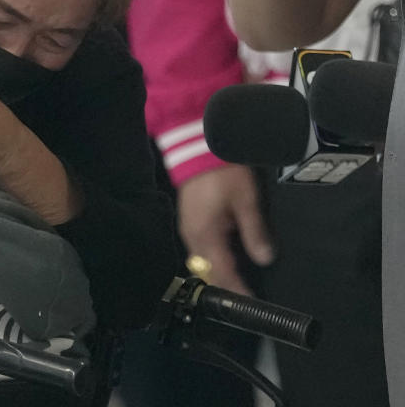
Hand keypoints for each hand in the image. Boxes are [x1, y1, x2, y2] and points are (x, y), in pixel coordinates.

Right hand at [177, 165, 273, 294]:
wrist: (196, 149)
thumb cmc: (223, 173)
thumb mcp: (246, 201)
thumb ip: (254, 232)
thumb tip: (264, 259)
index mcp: (206, 235)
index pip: (223, 271)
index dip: (237, 288)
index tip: (252, 302)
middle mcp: (193, 236)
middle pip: (209, 270)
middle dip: (226, 285)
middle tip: (245, 298)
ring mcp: (188, 228)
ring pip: (203, 261)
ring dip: (219, 273)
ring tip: (237, 283)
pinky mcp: (190, 221)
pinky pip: (200, 249)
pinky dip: (213, 259)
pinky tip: (226, 259)